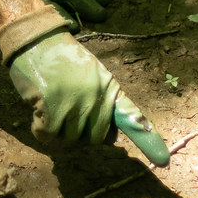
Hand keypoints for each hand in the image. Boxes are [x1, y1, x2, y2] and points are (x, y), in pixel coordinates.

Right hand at [9, 30, 169, 164]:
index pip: (130, 115)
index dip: (146, 139)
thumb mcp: (90, 73)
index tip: (163, 160)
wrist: (34, 37)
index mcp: (107, 86)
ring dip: (57, 129)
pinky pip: (48, 136)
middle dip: (78, 130)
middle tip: (64, 108)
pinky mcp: (51, 109)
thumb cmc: (61, 57)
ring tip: (50, 102)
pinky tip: (38, 108)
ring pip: (70, 140)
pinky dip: (40, 129)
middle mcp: (94, 96)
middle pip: (94, 138)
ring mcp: (73, 102)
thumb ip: (101, 101)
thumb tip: (109, 138)